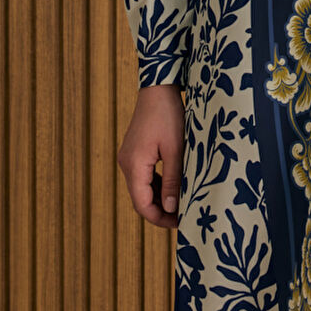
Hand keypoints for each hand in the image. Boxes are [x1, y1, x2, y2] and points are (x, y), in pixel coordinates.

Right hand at [117, 84, 184, 228]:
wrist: (158, 87)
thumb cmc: (168, 116)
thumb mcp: (176, 150)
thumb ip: (172, 181)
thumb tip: (171, 209)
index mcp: (134, 166)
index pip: (142, 205)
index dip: (160, 218)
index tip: (179, 223)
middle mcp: (126, 164)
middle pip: (140, 199)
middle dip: (160, 210)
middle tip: (183, 216)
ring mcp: (129, 157)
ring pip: (142, 188)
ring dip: (159, 198)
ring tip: (181, 203)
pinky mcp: (134, 152)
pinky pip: (143, 176)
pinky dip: (156, 185)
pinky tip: (173, 186)